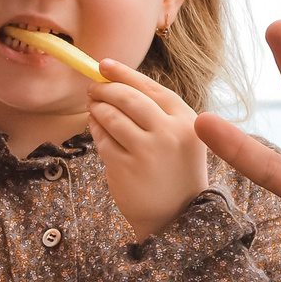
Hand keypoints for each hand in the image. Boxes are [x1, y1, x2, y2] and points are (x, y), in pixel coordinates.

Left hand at [90, 60, 209, 240]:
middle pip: (128, 99)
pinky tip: (94, 126)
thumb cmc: (176, 172)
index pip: (151, 88)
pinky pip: (102, 140)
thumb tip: (119, 82)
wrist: (175, 216)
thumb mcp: (182, 139)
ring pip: (111, 117)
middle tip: (92, 88)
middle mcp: (169, 134)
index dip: (125, 74)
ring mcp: (146, 152)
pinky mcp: (124, 167)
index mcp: (188, 122)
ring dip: (97, 108)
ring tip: (93, 106)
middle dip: (106, 89)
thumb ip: (159, 112)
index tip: (104, 65)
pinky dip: (95, 129)